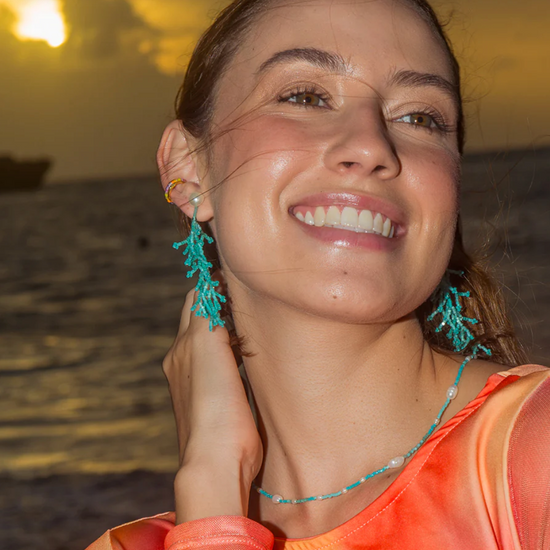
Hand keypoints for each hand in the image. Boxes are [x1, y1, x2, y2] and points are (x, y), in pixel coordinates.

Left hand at [163, 288, 262, 522]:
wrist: (217, 458)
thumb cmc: (213, 403)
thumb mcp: (205, 346)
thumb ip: (206, 314)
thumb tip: (210, 289)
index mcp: (182, 347)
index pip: (195, 301)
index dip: (213, 285)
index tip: (237, 276)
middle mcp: (185, 362)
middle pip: (202, 320)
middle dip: (222, 304)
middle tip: (249, 296)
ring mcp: (200, 384)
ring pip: (214, 342)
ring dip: (231, 329)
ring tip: (253, 323)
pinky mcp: (219, 401)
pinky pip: (226, 364)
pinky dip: (237, 352)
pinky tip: (252, 356)